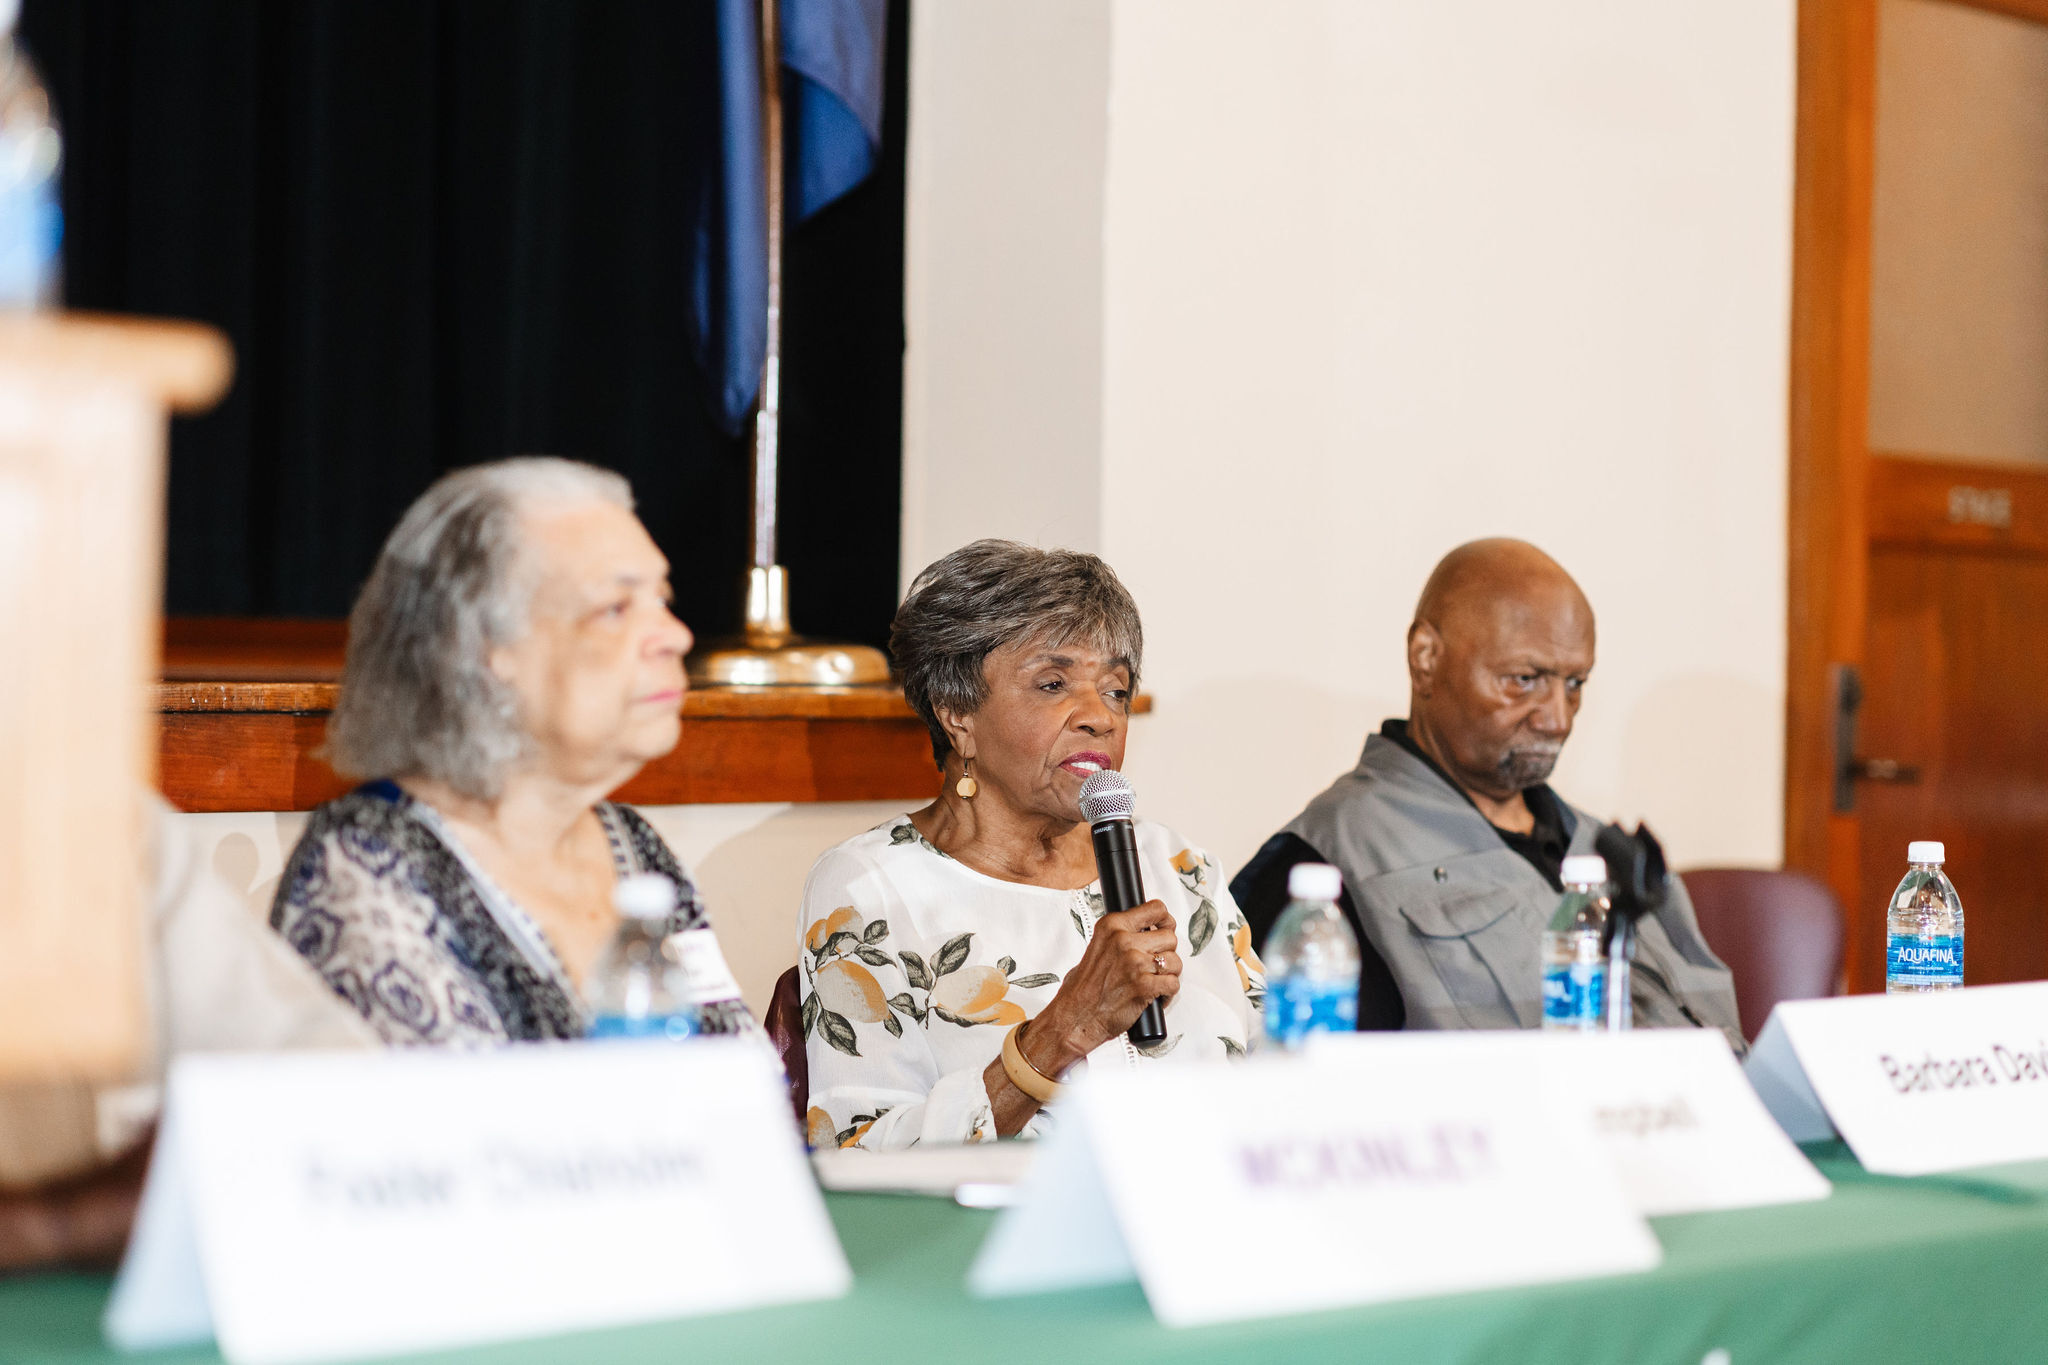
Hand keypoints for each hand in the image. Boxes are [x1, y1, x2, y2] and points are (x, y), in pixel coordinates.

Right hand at [1027, 900, 1179, 1070]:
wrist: (1075, 1018)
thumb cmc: (1083, 989)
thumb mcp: (1096, 948)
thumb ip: (1120, 937)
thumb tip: (1146, 933)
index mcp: (1112, 926)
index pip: (1155, 909)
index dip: (1166, 921)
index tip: (1166, 928)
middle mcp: (1123, 941)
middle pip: (1170, 937)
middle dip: (1167, 953)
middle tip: (1156, 965)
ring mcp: (1135, 963)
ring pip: (1175, 962)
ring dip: (1169, 974)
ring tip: (1155, 982)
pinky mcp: (1144, 986)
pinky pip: (1172, 984)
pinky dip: (1167, 993)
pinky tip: (1154, 997)